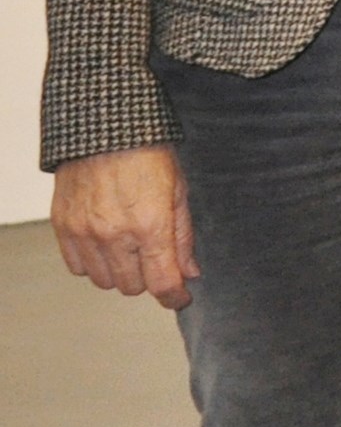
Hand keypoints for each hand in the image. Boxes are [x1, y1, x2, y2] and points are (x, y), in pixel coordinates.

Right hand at [50, 147, 196, 310]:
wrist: (105, 128)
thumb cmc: (149, 153)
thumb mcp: (179, 189)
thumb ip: (184, 235)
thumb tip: (190, 272)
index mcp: (150, 224)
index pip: (161, 281)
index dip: (174, 296)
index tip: (180, 297)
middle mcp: (114, 234)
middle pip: (132, 286)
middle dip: (148, 277)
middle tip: (154, 257)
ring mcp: (85, 232)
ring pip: (104, 281)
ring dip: (120, 272)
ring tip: (129, 247)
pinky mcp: (63, 227)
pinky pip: (77, 267)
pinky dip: (93, 263)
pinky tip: (105, 243)